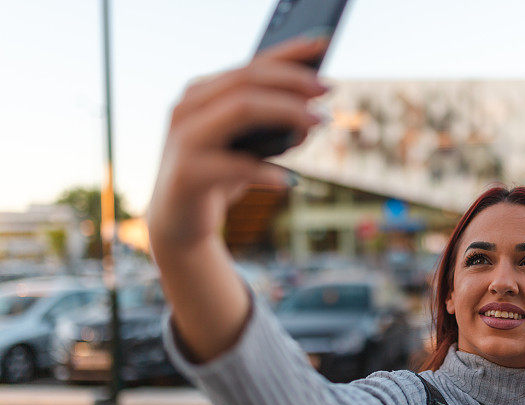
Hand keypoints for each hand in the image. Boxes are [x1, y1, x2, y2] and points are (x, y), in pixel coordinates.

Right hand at [147, 37, 328, 251]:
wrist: (178, 223)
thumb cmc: (218, 179)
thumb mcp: (250, 149)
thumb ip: (275, 130)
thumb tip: (315, 118)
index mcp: (202, 93)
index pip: (250, 64)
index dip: (289, 53)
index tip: (324, 44)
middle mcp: (188, 107)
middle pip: (247, 80)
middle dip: (293, 81)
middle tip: (328, 90)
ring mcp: (184, 137)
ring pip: (241, 108)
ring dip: (286, 112)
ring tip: (318, 123)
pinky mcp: (187, 173)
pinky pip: (234, 166)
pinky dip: (267, 171)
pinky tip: (291, 180)